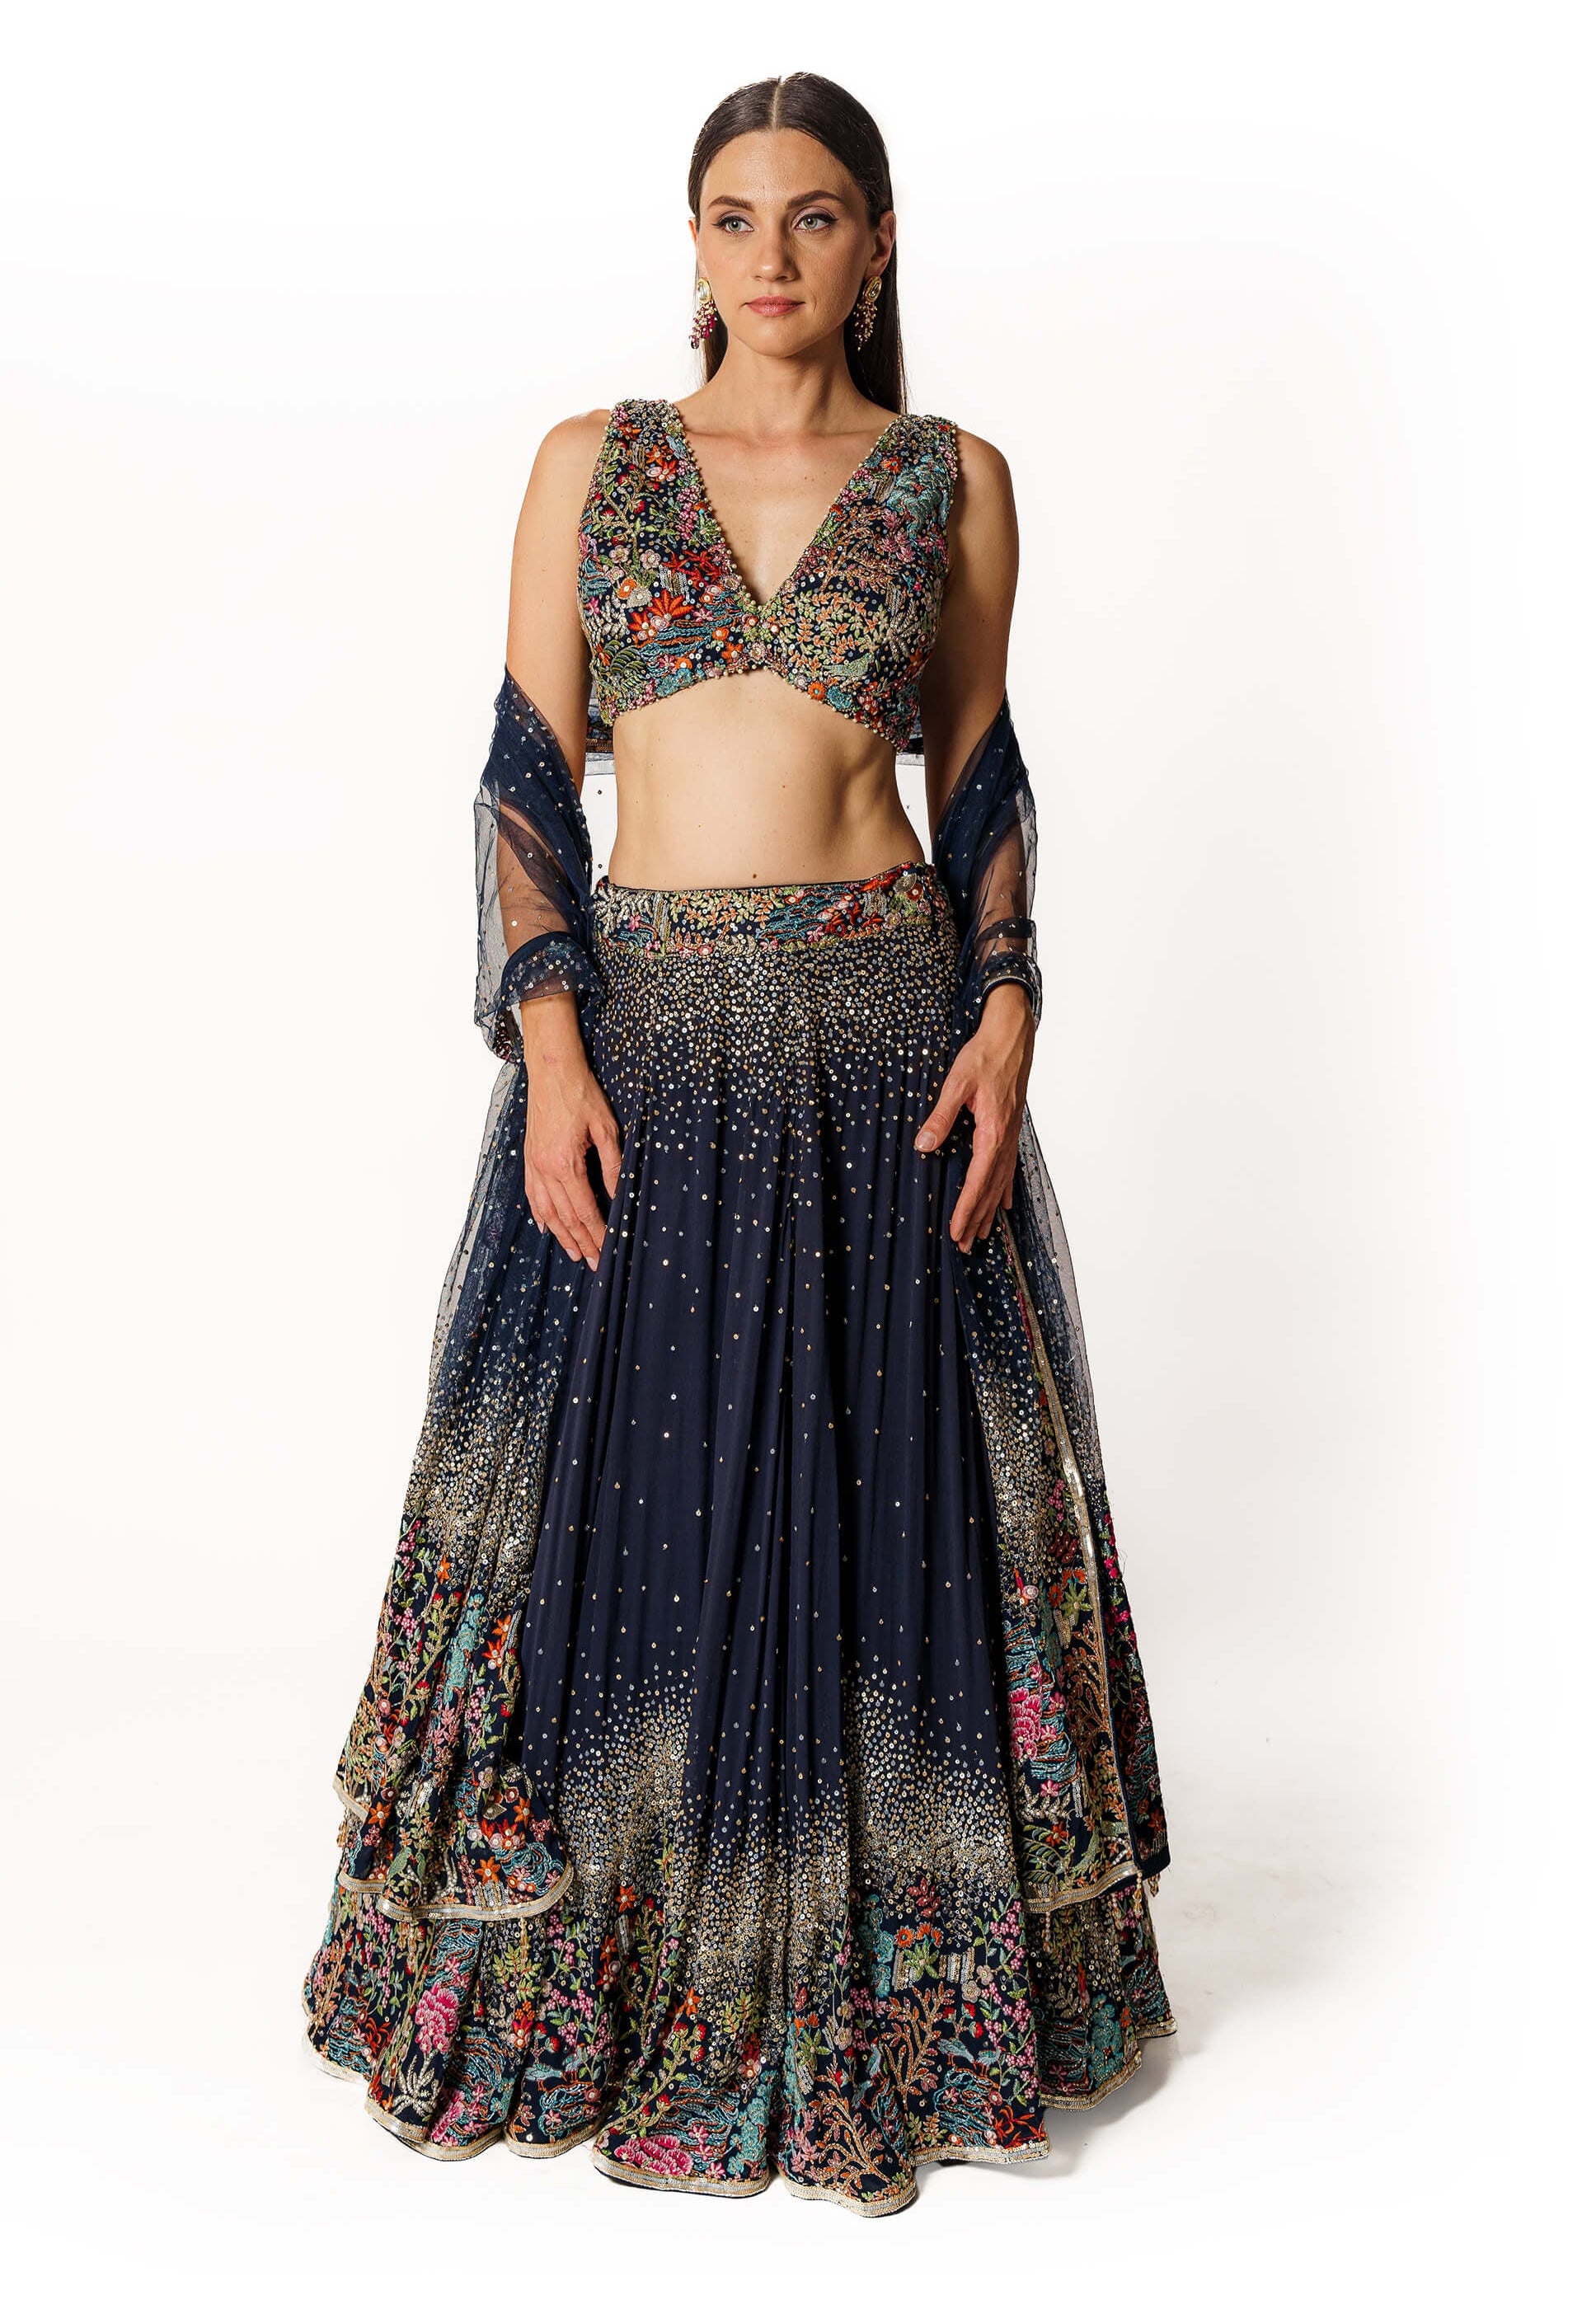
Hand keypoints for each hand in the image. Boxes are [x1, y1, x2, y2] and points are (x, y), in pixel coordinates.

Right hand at [520, 994, 621, 1269]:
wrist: (552, 1069)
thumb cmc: (582, 1094)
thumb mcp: (606, 1128)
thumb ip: (612, 1164)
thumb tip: (619, 1196)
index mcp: (566, 1163)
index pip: (585, 1209)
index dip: (597, 1233)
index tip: (607, 1251)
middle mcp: (546, 1168)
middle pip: (566, 1216)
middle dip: (582, 1241)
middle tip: (595, 1263)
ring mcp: (535, 1163)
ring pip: (547, 1209)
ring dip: (561, 1234)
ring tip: (574, 1253)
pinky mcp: (530, 1156)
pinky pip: (533, 1193)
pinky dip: (541, 1213)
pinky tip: (547, 1225)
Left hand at [914, 982, 1034, 1253]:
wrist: (1011, 1037)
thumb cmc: (984, 1056)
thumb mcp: (957, 1083)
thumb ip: (941, 1115)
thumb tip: (924, 1144)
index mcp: (993, 1132)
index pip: (978, 1181)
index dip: (966, 1209)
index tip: (957, 1231)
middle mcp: (1005, 1139)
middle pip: (991, 1189)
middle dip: (977, 1219)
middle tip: (965, 1246)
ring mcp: (1011, 1136)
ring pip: (1001, 1182)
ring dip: (989, 1209)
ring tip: (982, 1234)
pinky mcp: (1010, 1129)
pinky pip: (1009, 1167)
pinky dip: (1004, 1189)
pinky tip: (1002, 1203)